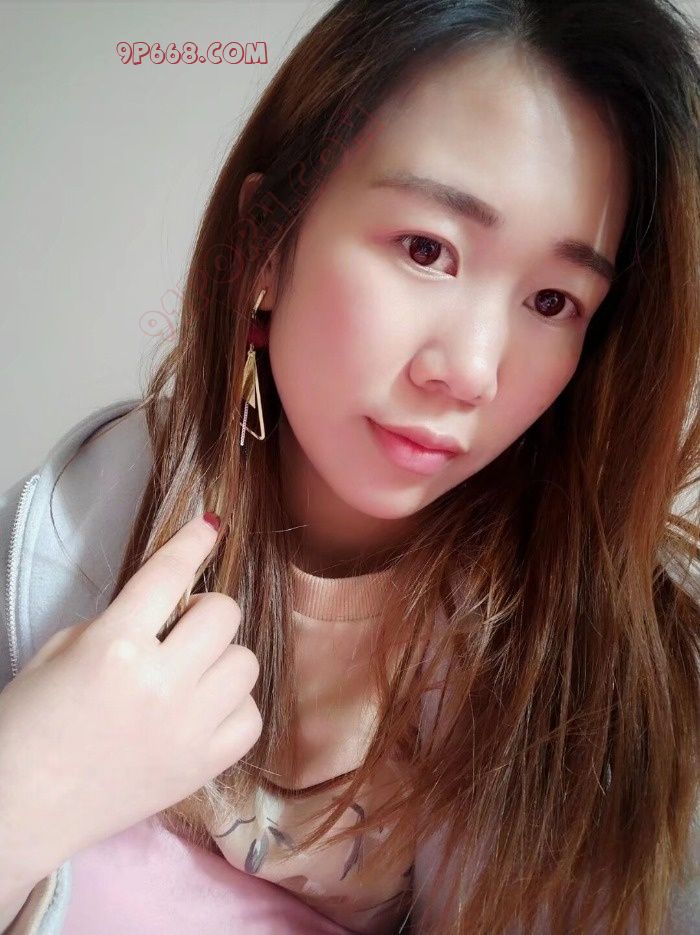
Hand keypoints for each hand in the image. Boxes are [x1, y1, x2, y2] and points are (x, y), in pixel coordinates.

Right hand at [0, 513, 261, 889]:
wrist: (20, 810)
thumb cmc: (28, 725)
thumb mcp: (61, 652)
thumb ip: (119, 621)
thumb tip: (169, 603)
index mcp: (115, 647)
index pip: (170, 575)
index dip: (194, 542)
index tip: (211, 527)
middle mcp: (161, 684)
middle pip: (224, 613)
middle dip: (202, 612)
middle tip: (177, 630)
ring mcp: (188, 728)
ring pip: (245, 662)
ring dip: (219, 658)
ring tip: (189, 674)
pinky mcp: (203, 768)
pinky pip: (251, 716)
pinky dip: (231, 707)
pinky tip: (202, 712)